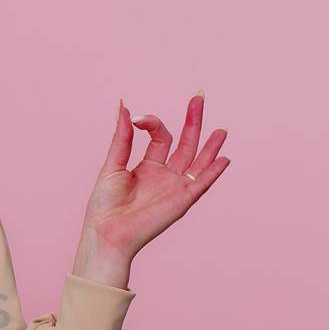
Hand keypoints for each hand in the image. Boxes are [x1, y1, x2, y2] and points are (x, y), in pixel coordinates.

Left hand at [73, 91, 231, 280]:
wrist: (106, 232)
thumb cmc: (104, 205)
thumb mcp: (113, 164)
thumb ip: (122, 137)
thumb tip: (124, 107)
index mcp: (148, 167)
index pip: (161, 136)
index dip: (153, 122)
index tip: (139, 118)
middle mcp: (164, 176)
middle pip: (185, 144)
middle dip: (193, 121)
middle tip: (198, 97)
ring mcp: (174, 188)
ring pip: (198, 163)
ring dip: (211, 147)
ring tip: (222, 130)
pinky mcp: (182, 201)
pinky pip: (202, 184)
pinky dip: (213, 172)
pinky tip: (224, 159)